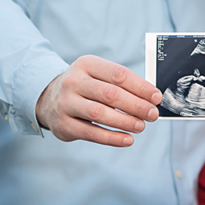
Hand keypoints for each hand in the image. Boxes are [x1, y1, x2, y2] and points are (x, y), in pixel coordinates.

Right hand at [35, 55, 161, 146]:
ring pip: (99, 113)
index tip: (156, 97)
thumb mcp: (97, 75)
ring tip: (141, 126)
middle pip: (110, 94)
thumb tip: (150, 98)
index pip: (118, 74)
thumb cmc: (83, 87)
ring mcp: (66, 103)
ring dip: (125, 121)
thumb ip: (120, 84)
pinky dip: (112, 138)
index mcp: (86, 64)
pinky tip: (127, 139)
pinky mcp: (64, 124)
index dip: (140, 87)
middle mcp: (73, 82)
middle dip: (136, 105)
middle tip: (152, 114)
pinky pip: (91, 133)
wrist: (48, 99)